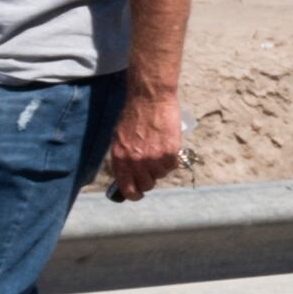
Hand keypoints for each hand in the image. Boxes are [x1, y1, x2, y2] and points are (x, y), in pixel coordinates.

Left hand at [104, 85, 184, 201]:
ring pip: (161, 175)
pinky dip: (171, 159)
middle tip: (152, 168)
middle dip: (149, 179)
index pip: (127, 188)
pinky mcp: (170, 152)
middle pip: (146, 185)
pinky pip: (173, 166)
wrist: (149, 99)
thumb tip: (128, 176)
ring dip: (161, 166)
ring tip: (159, 149)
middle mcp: (136, 161)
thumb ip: (123, 158)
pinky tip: (167, 145)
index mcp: (120, 158)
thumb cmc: (133, 116)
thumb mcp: (119, 138)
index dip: (133, 194)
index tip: (137, 194)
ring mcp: (154, 158)